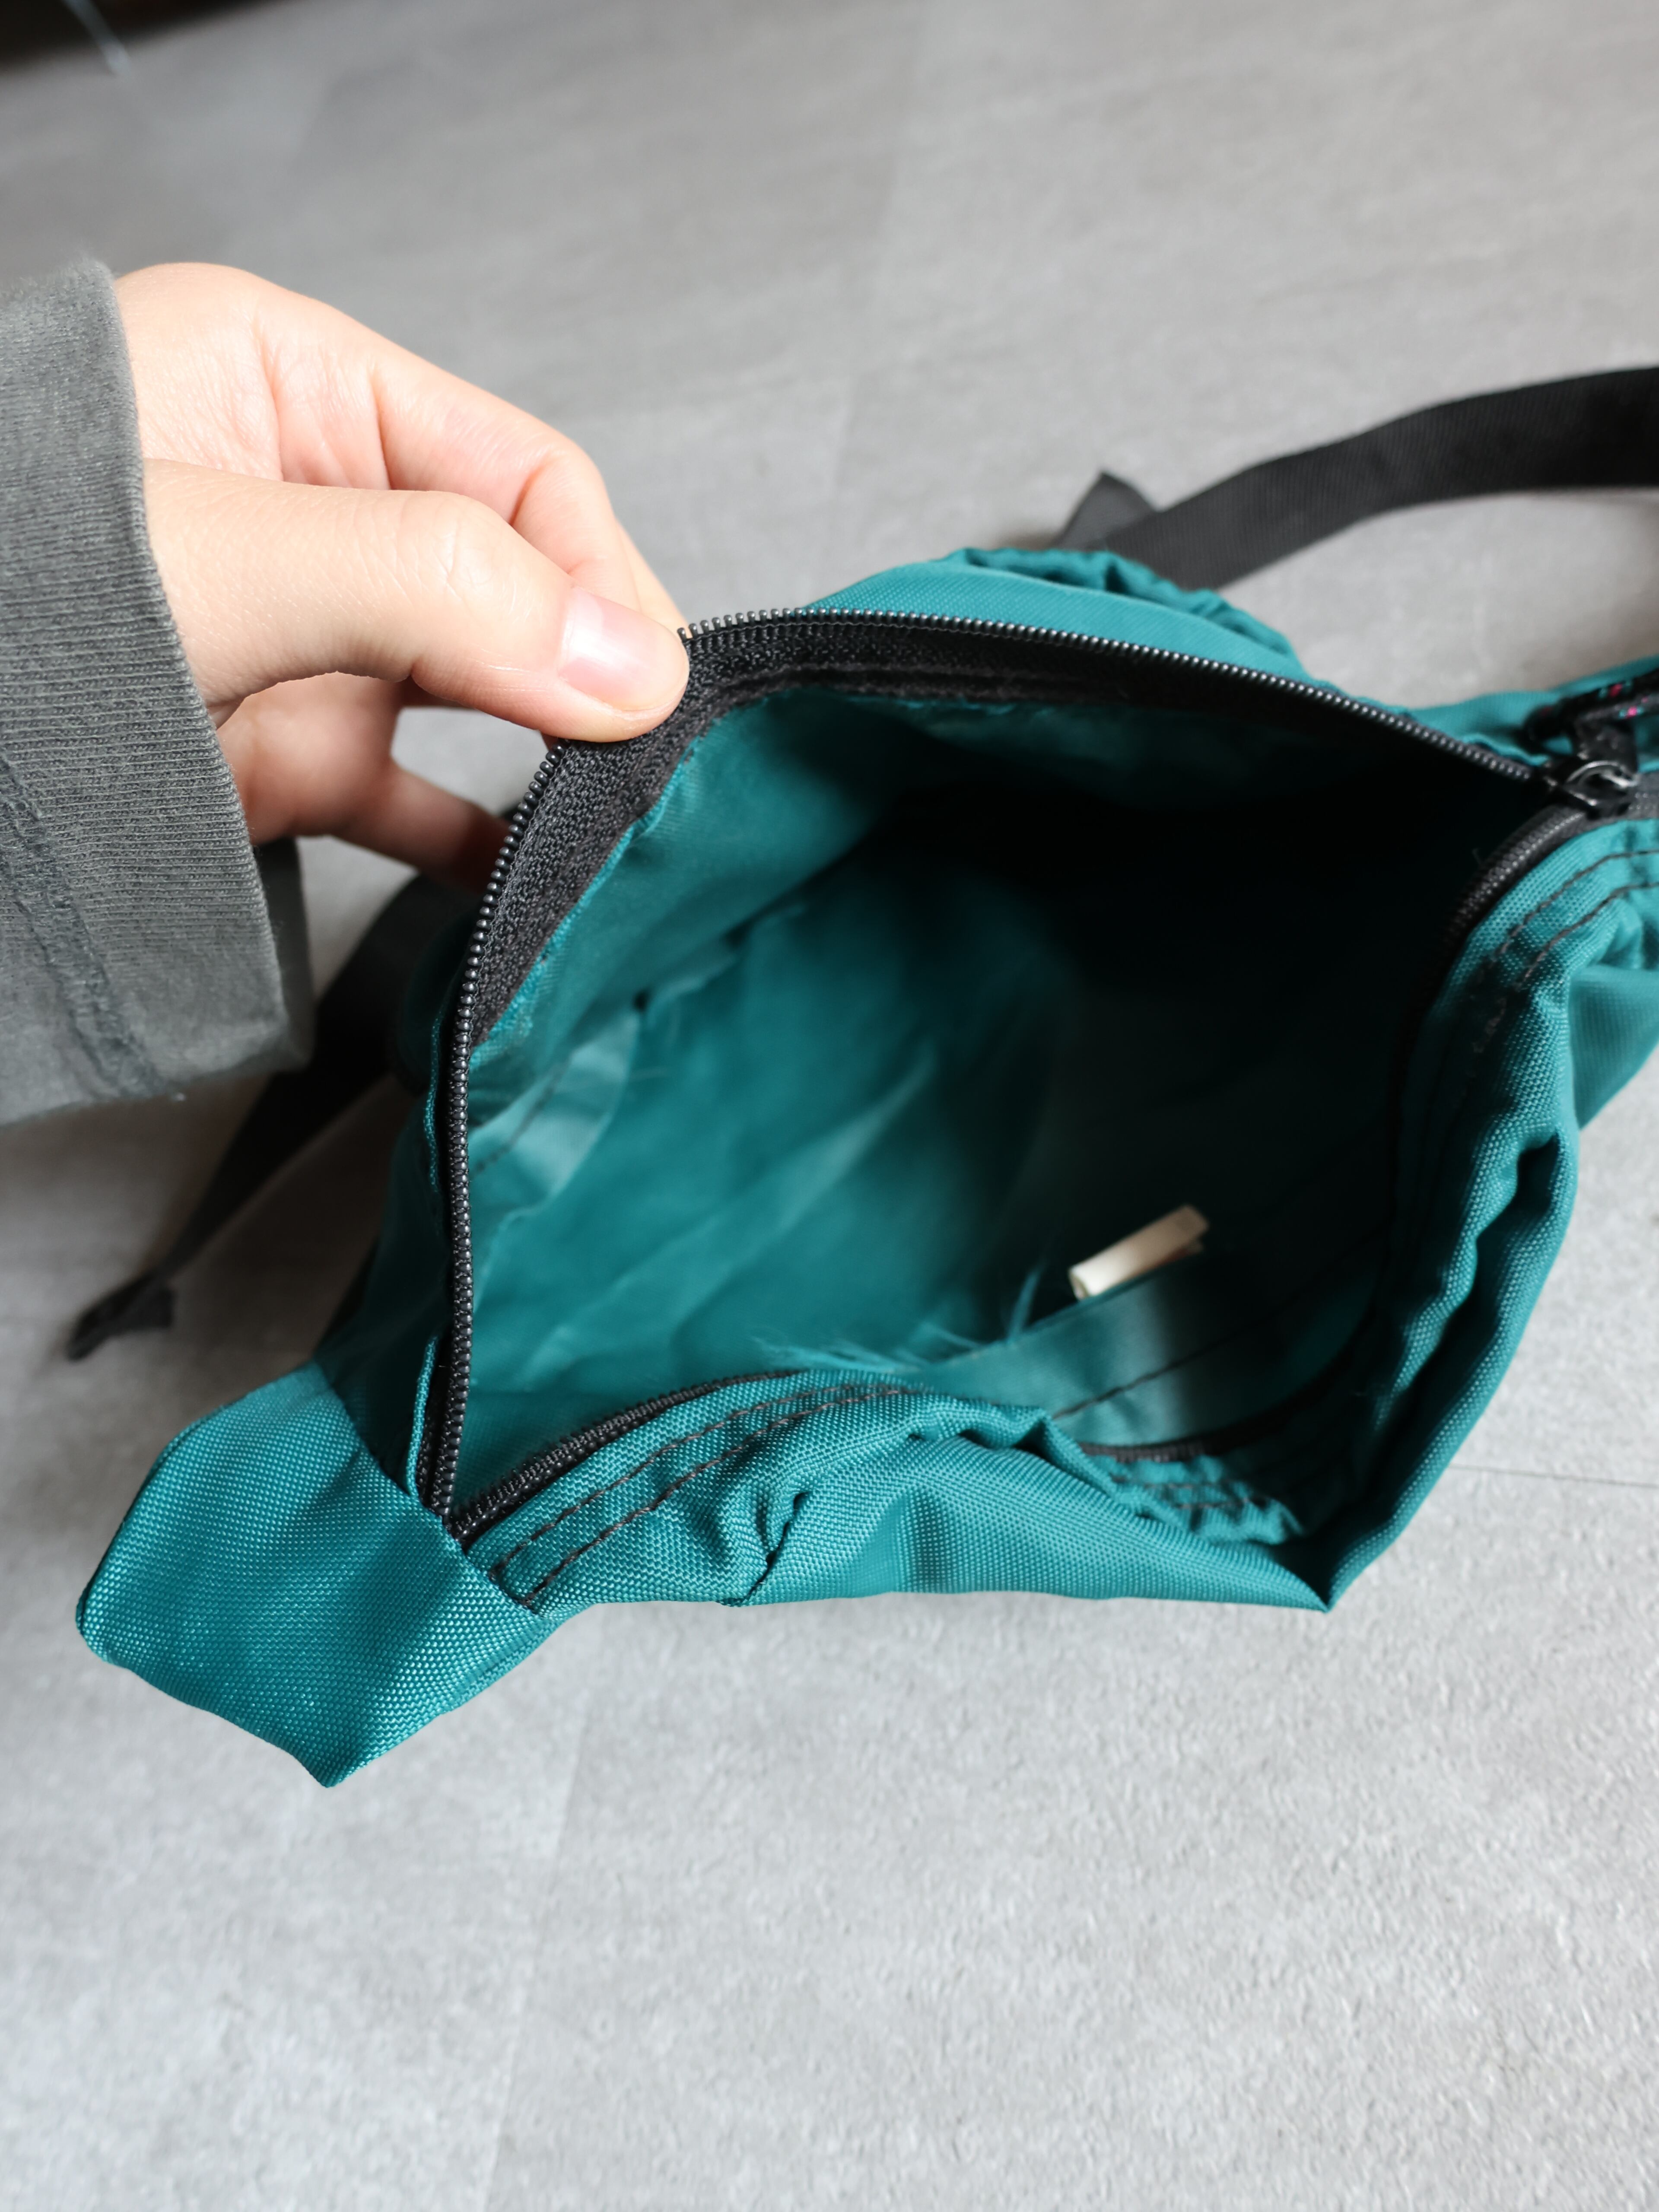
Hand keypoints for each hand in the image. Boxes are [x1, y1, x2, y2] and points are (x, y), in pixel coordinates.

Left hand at [117, 263, 688, 888]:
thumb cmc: (11, 590)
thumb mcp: (229, 557)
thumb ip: (440, 591)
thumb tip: (632, 665)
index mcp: (295, 390)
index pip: (515, 471)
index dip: (596, 575)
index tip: (646, 684)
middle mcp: (312, 510)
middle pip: (512, 580)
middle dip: (586, 667)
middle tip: (649, 760)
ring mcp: (303, 639)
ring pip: (480, 693)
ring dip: (551, 756)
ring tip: (614, 823)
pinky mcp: (286, 756)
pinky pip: (420, 796)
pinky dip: (480, 839)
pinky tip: (527, 880)